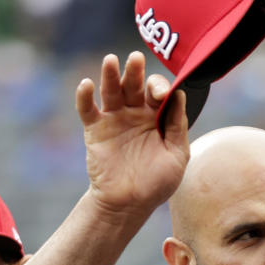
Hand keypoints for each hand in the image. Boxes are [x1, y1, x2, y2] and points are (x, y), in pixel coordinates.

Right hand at [76, 51, 188, 223]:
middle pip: (135, 85)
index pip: (158, 92)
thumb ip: (178, 126)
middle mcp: (135, 113)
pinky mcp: (95, 130)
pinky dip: (84, 96)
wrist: (128, 205)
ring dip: (111, 74)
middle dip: (135, 71)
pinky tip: (86, 85)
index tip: (160, 94)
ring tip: (111, 60)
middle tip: (136, 59)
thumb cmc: (156, 184)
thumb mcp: (177, 156)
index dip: (159, 87)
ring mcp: (115, 119)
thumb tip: (180, 95)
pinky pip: (88, 109)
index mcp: (157, 117)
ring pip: (112, 90)